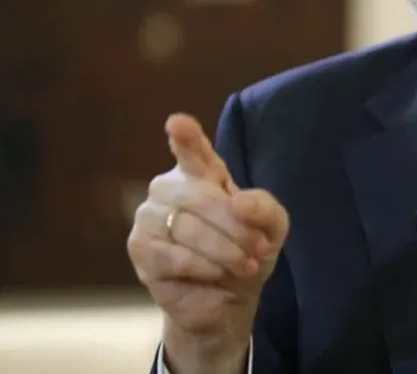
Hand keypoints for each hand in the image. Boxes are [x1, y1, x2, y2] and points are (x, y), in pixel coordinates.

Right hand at [126, 113, 289, 372]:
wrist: (230, 297)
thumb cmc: (249, 250)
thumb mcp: (272, 227)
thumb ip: (264, 208)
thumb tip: (239, 202)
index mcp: (203, 172)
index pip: (192, 150)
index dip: (185, 137)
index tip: (178, 123)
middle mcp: (171, 187)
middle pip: (201, 196)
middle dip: (236, 227)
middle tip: (259, 249)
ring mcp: (150, 216)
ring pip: (188, 228)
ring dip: (225, 251)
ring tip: (244, 265)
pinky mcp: (141, 248)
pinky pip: (173, 255)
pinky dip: (203, 267)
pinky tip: (216, 274)